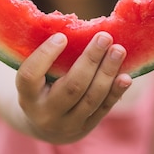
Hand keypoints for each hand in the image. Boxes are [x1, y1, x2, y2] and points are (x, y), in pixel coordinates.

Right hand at [15, 32, 131, 143]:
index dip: (45, 55)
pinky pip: (104, 108)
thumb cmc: (40, 87)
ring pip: (92, 98)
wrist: (45, 125)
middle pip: (72, 87)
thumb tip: (72, 26)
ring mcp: (68, 124)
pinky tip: (126, 76)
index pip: (31, 76)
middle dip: (90, 60)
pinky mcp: (86, 127)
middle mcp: (46, 113)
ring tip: (118, 50)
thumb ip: (47, 57)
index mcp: (27, 96)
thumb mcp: (35, 75)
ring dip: (107, 72)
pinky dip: (116, 91)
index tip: (62, 36)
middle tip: (104, 37)